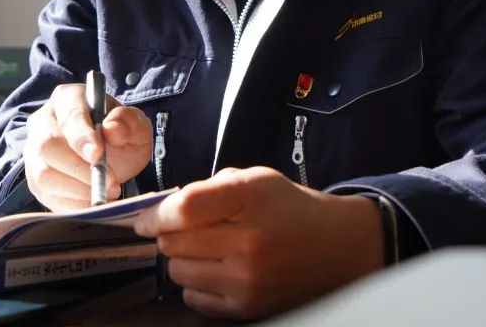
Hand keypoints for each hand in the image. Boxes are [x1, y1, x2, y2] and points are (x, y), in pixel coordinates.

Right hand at [24, 83, 152, 211]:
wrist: (113, 158)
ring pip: (43, 174)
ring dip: (78, 190)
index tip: (98, 155)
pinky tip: (93, 201)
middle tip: (111, 182)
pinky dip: (72, 204)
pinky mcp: (34, 180)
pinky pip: (46, 196)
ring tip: (106, 193)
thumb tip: (112, 129)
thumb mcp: (135, 125)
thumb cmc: (120, 135)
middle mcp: (43, 122)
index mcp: (68, 98)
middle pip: (47, 145)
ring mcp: (34, 152)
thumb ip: (128, 121)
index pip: (69, 116)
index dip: (81, 136)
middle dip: (79, 168)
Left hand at [134, 166, 384, 319]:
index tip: (147, 219)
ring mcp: (248, 280)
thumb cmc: (290, 208)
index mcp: (251, 199)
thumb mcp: (256, 179)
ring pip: (178, 272)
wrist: (338, 248)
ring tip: (206, 250)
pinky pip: (193, 298)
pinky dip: (197, 285)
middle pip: (173, 243)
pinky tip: (217, 271)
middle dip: (171, 235)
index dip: (157, 214)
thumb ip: (209, 188)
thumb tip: (163, 211)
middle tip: (185, 230)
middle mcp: (249, 243)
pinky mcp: (247, 308)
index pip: (184, 209)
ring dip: (183, 260)